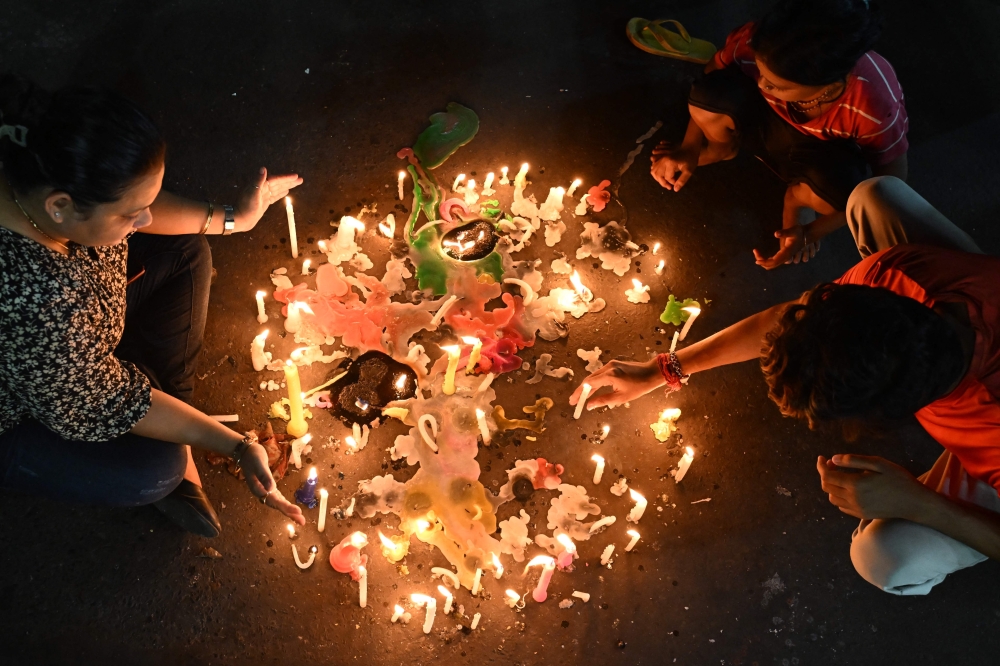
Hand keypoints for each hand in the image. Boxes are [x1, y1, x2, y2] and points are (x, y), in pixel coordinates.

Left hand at [233, 167, 303, 232]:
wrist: (240, 219)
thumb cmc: (246, 207)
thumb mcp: (252, 193)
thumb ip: (258, 180)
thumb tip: (263, 168)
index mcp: (261, 185)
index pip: (276, 179)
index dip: (286, 177)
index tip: (296, 176)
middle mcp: (263, 188)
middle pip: (278, 183)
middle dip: (289, 181)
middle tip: (300, 179)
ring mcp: (264, 195)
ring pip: (278, 189)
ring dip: (287, 186)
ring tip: (297, 183)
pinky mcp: (265, 202)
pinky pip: (275, 196)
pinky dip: (281, 193)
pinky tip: (286, 191)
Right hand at [242, 443, 305, 524]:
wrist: (245, 452)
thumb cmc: (252, 456)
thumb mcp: (259, 464)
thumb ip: (264, 476)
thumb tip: (271, 488)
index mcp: (259, 489)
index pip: (274, 500)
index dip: (286, 507)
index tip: (298, 511)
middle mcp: (262, 492)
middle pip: (277, 505)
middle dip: (289, 513)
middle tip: (302, 522)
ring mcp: (264, 490)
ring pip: (278, 503)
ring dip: (288, 510)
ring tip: (299, 518)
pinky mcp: (267, 486)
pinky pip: (277, 498)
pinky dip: (284, 504)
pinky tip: (290, 508)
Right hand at [569, 358, 664, 409]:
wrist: (652, 373)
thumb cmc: (639, 387)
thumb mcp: (621, 397)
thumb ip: (603, 400)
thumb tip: (589, 406)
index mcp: (609, 375)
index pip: (588, 384)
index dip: (579, 393)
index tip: (573, 402)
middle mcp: (608, 367)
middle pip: (589, 379)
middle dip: (581, 391)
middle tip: (574, 401)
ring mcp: (610, 364)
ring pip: (594, 376)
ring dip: (588, 387)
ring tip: (582, 397)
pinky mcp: (613, 364)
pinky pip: (601, 374)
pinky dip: (595, 382)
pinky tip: (593, 390)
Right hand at [650, 141, 696, 191]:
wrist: (689, 148)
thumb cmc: (690, 159)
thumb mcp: (689, 171)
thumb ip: (682, 180)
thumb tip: (675, 190)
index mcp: (670, 163)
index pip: (667, 177)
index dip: (672, 182)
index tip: (677, 183)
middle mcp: (663, 161)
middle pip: (657, 175)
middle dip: (663, 182)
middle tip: (669, 186)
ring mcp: (661, 159)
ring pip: (654, 171)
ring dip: (658, 178)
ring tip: (665, 182)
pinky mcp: (660, 158)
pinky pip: (654, 167)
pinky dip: (656, 173)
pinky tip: (662, 176)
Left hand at [753, 226, 819, 269]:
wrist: (807, 235)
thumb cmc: (799, 232)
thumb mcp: (792, 230)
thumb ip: (784, 232)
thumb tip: (776, 234)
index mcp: (786, 253)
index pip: (773, 262)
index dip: (764, 262)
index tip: (756, 260)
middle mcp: (786, 258)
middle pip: (771, 265)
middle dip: (761, 260)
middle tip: (755, 251)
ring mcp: (785, 258)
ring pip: (772, 264)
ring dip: (764, 261)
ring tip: (756, 252)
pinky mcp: (784, 256)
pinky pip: (774, 262)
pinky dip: (767, 260)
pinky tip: (762, 256)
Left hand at [816, 454, 931, 520]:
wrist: (914, 502)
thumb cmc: (899, 479)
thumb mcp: (878, 463)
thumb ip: (854, 461)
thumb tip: (833, 459)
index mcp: (855, 484)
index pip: (827, 476)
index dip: (821, 466)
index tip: (822, 458)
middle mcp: (853, 499)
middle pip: (827, 487)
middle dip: (825, 474)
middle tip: (832, 464)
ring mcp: (857, 509)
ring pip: (832, 498)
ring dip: (831, 486)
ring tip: (840, 475)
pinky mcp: (861, 515)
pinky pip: (842, 506)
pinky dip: (839, 496)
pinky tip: (848, 488)